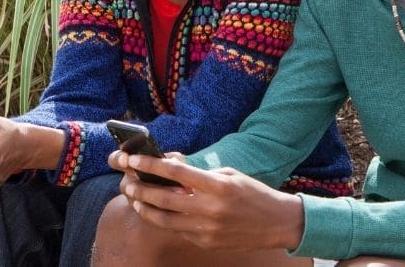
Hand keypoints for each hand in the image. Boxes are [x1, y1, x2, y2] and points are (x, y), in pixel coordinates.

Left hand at [114, 154, 304, 251]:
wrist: (276, 223)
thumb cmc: (253, 193)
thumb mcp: (230, 175)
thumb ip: (200, 176)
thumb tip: (170, 172)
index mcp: (217, 186)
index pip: (176, 172)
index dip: (151, 165)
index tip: (134, 160)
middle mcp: (210, 208)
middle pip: (164, 199)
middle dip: (141, 189)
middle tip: (128, 183)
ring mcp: (207, 229)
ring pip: (165, 220)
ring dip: (146, 209)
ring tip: (136, 200)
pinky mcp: (206, 243)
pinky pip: (179, 231)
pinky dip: (165, 221)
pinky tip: (157, 213)